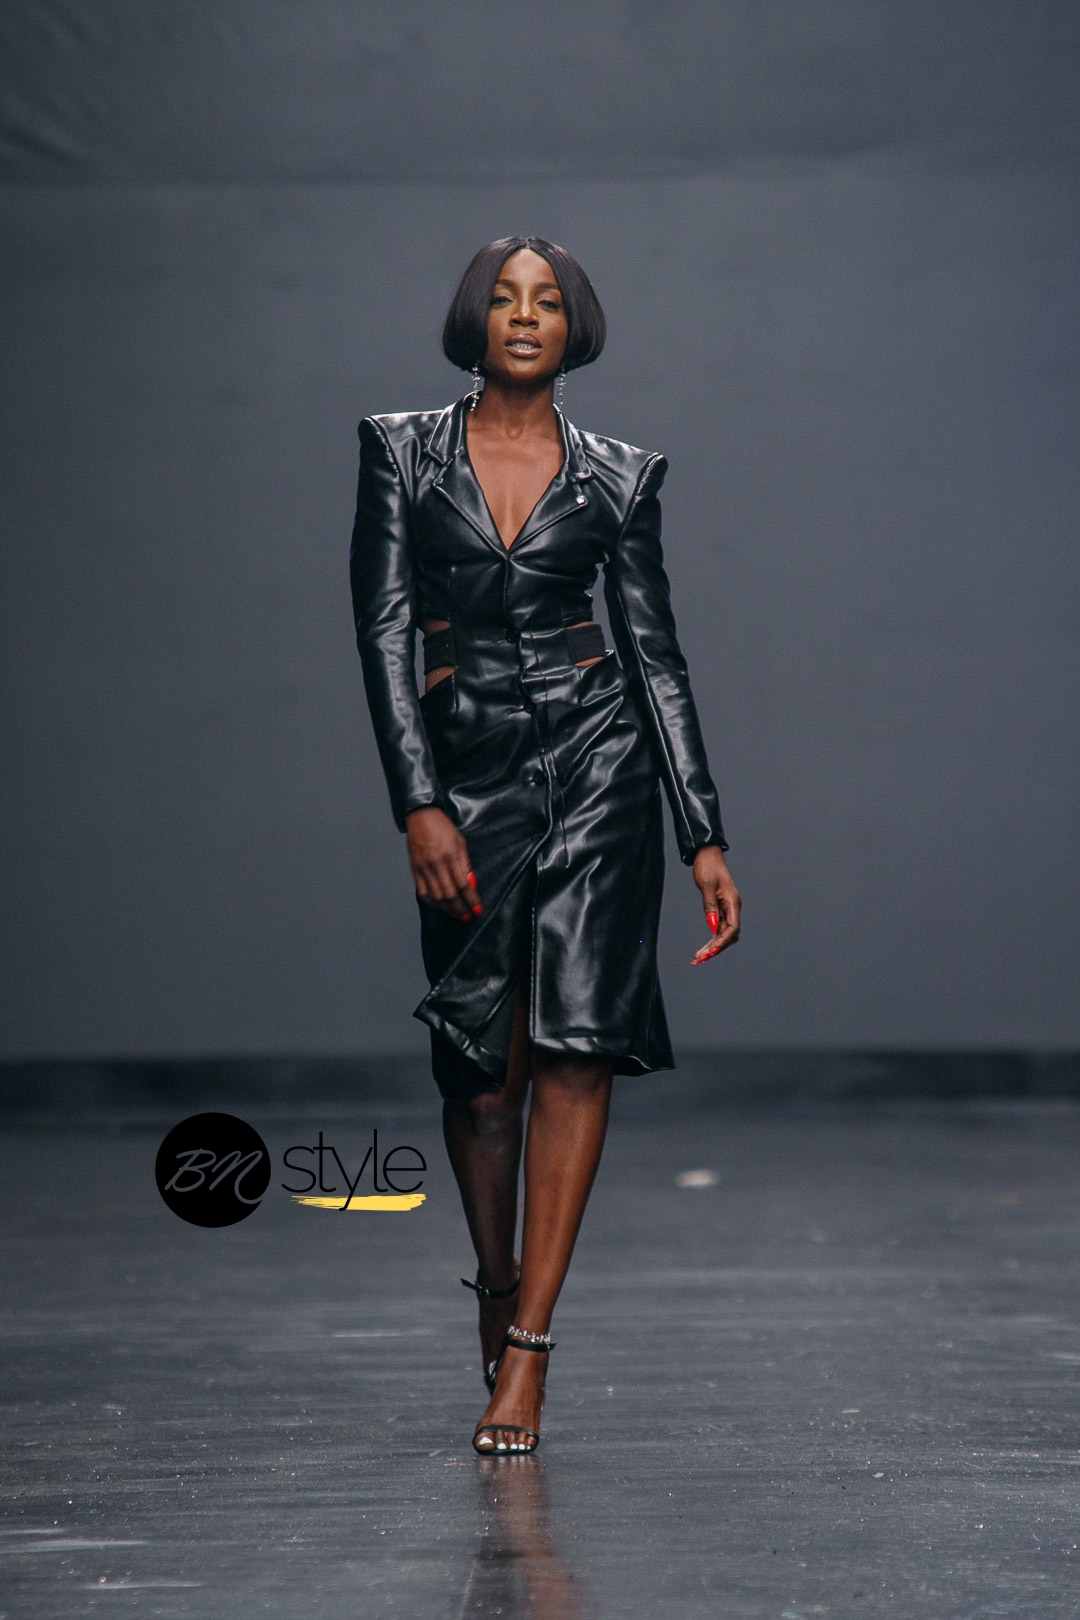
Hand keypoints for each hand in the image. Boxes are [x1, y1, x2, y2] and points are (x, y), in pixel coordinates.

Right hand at [405, 807, 481, 921]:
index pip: (463, 885)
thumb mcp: (460, 842)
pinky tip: (439, 906)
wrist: (420, 816)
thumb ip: (465, 864)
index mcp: (451, 856)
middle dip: (461, 908)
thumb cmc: (442, 827)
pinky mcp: (415, 870)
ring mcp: (424, 868)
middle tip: (468, 915)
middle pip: (450, 894)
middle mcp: (437, 864)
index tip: (477, 909)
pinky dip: (432, 902)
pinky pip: (422, 891)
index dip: (471, 900)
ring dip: (447, 908)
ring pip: (436, 896)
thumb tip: (471, 884)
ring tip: (456, 914)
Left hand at [690, 846, 740, 964]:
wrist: (707, 854)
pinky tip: (704, 946)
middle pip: (729, 935)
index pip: (732, 928)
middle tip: (700, 959)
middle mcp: (733, 907)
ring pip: (723, 933)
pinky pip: (718, 927)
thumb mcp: (707, 886)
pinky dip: (711, 938)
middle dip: (716, 948)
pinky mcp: (720, 908)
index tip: (710, 951)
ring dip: (713, 946)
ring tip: (699, 957)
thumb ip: (710, 907)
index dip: (722, 942)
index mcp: (733, 902)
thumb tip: (712, 927)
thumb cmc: (708, 866)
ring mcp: (727, 908)